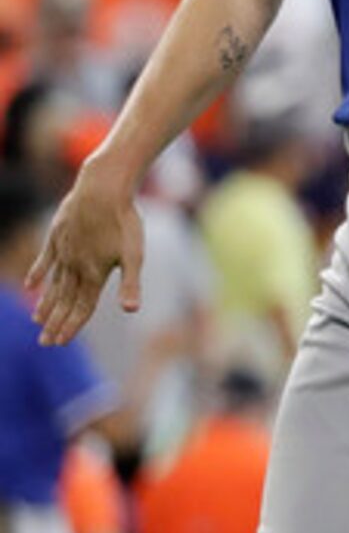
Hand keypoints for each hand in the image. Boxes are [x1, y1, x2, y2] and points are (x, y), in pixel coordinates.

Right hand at [29, 165, 142, 344]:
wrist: (103, 189)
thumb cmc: (124, 222)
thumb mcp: (135, 254)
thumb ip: (131, 284)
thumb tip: (132, 311)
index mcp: (94, 274)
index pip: (81, 308)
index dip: (71, 327)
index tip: (59, 343)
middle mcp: (75, 266)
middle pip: (64, 301)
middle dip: (55, 323)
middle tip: (45, 343)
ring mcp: (64, 251)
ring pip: (53, 284)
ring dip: (46, 303)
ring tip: (37, 320)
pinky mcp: (57, 236)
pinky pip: (45, 261)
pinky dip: (38, 274)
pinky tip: (30, 285)